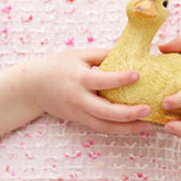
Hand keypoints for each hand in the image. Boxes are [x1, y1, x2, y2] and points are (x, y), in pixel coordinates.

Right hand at [28, 48, 153, 134]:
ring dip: (128, 128)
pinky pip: (102, 128)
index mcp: (78, 79)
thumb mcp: (77, 55)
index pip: (101, 81)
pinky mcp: (80, 120)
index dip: (119, 79)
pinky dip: (119, 129)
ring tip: (149, 125)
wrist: (32, 88)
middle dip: (128, 113)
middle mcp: (78, 99)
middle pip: (105, 112)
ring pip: (105, 126)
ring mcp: (79, 113)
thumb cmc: (56, 66)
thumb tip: (130, 52)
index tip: (138, 74)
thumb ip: (102, 54)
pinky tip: (135, 126)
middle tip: (148, 109)